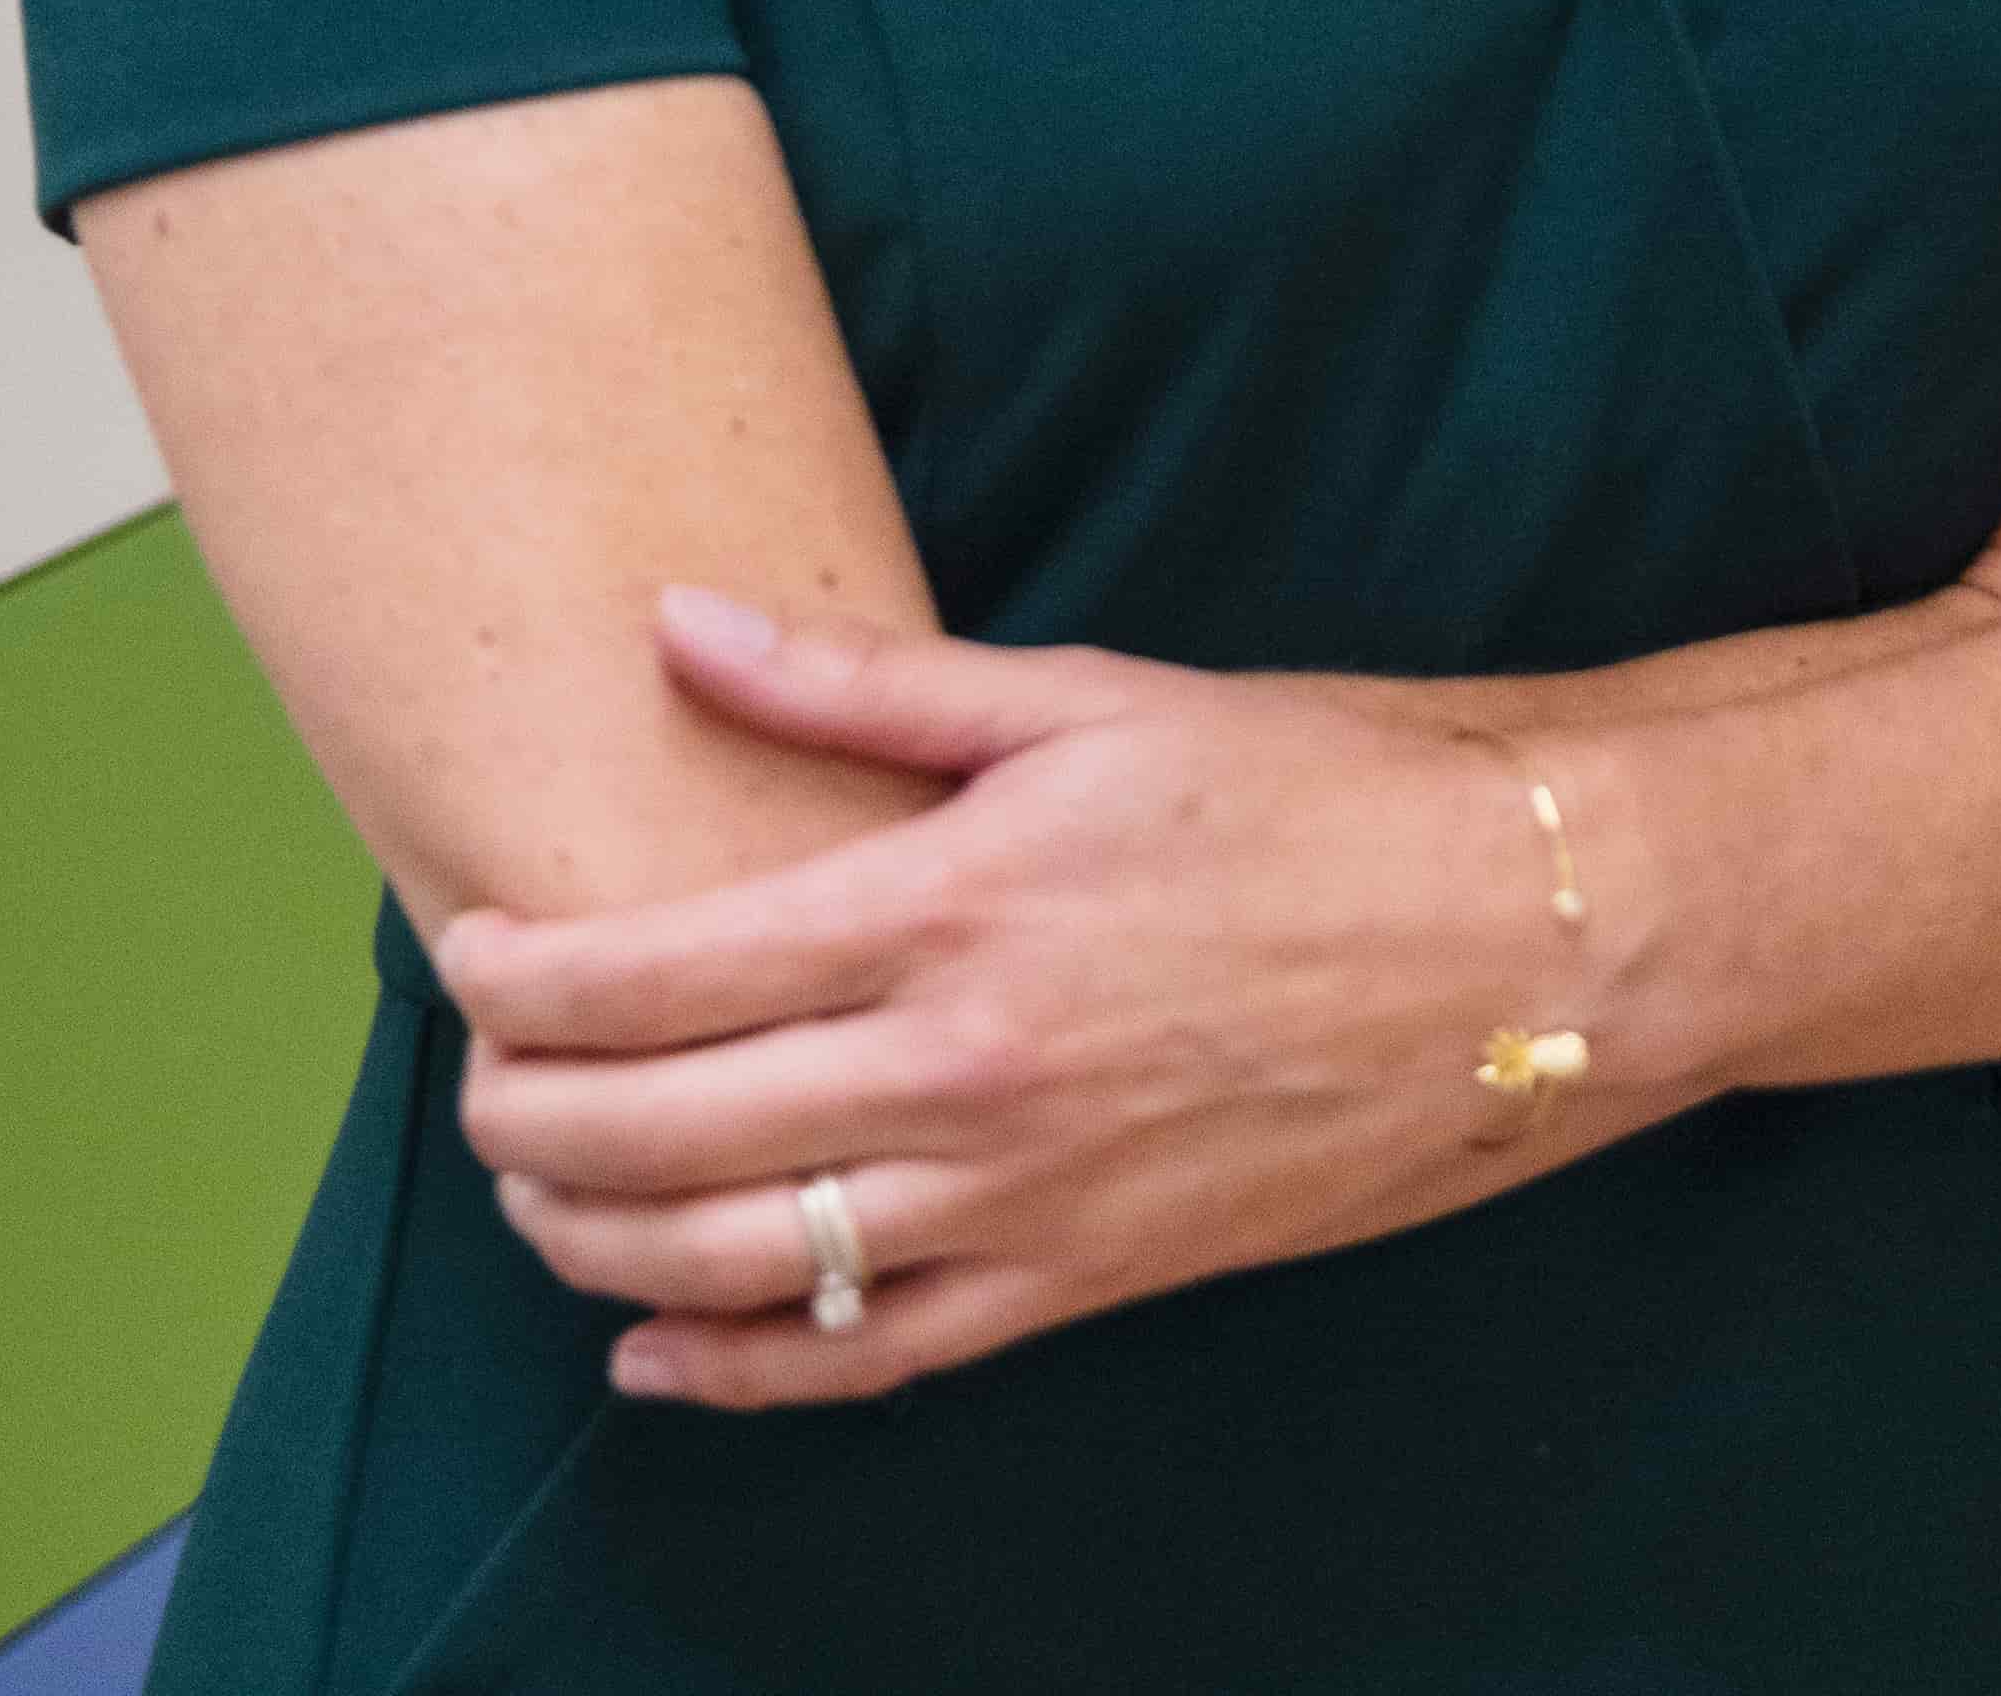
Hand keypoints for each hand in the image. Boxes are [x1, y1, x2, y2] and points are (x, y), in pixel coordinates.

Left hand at [437, 590, 1579, 1406]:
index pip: (650, 975)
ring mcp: (1020, 1197)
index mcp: (951, 907)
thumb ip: (866, 684)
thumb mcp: (1092, 698)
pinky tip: (654, 1357)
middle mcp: (961, 1072)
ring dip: (590, 1247)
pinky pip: (863, 1364)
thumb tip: (680, 623)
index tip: (468, 955)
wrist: (1532, 939)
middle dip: (518, 1117)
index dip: (518, 976)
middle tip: (483, 1077)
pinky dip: (728, 1377)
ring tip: (542, 1198)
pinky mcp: (1082, 1281)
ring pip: (727, 1269)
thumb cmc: (1326, 790)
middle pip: (651, 1136)